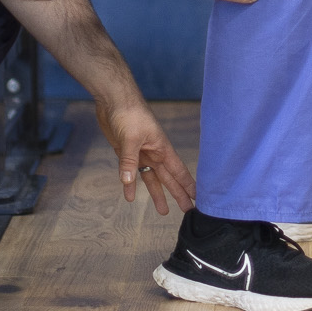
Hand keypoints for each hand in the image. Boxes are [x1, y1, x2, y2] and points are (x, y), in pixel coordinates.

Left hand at [95, 98, 195, 214]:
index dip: (187, 184)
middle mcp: (154, 152)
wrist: (114, 99)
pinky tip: (128, 196)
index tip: (198, 198)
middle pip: (168, 178)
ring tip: (163, 211)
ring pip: (151, 177)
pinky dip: (129, 184)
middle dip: (177, 193)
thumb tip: (128, 182)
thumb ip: (129, 160)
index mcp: (161, 148)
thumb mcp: (131, 138)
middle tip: (187, 210)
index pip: (178, 170)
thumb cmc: (129, 113)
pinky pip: (130, 172)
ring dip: (156, 193)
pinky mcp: (126, 152)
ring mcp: (140, 152)